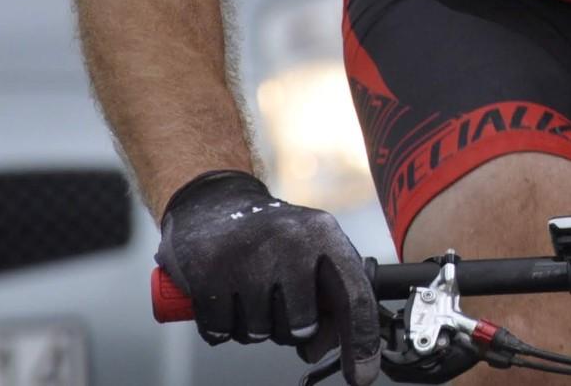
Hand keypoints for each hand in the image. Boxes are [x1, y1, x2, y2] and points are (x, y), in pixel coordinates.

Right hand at [156, 170, 381, 384]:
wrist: (213, 203)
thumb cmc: (271, 238)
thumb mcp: (311, 254)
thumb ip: (328, 299)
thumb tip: (321, 348)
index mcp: (325, 235)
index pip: (354, 296)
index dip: (361, 340)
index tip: (362, 375)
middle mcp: (291, 242)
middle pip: (302, 326)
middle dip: (288, 328)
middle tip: (276, 303)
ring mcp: (248, 257)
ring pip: (260, 333)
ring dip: (254, 327)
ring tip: (249, 294)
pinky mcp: (208, 271)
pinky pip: (221, 332)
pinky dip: (222, 326)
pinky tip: (225, 297)